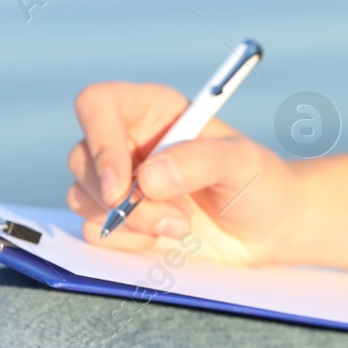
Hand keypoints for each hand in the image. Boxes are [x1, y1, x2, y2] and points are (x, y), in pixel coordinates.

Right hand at [65, 81, 303, 265]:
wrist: (266, 229)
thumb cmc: (257, 183)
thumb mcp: (241, 162)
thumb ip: (199, 161)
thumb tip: (148, 178)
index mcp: (152, 111)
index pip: (98, 105)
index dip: (100, 143)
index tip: (122, 188)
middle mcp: (128, 142)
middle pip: (80, 158)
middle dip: (118, 199)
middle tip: (172, 218)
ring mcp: (120, 182)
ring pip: (82, 197)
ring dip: (130, 223)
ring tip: (181, 225)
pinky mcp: (120, 219)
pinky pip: (93, 230)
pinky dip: (127, 241)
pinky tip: (166, 237)